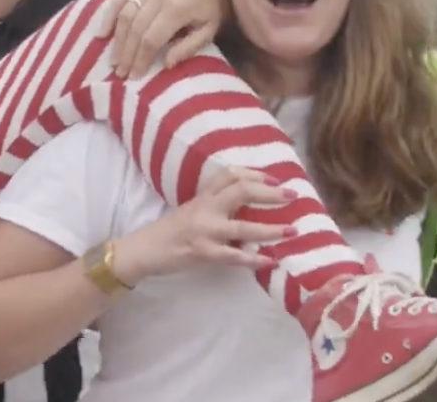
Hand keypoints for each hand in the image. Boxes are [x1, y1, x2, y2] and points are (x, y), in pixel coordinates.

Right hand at [96, 0, 220, 77]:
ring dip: (117, 41)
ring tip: (114, 61)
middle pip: (135, 29)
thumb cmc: (208, 5)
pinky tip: (101, 34)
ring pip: (124, 16)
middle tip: (120, 73)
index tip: (135, 76)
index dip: (141, 59)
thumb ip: (189, 47)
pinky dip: (107, 16)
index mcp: (177, 8)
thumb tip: (167, 64)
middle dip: (127, 54)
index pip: (152, 38)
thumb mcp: (209, 28)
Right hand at [113, 167, 294, 282]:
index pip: (229, 174)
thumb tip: (244, 205)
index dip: (255, 174)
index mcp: (202, 196)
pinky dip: (255, 259)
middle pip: (241, 191)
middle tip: (292, 197)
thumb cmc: (168, 231)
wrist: (143, 249)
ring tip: (292, 231)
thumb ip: (213, 205)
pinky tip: (271, 261)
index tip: (274, 180)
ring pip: (243, 226)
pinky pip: (234, 256)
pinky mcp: (203, 252)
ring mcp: (204, 231)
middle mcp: (205, 208)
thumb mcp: (190, 210)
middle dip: (270, 194)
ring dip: (271, 229)